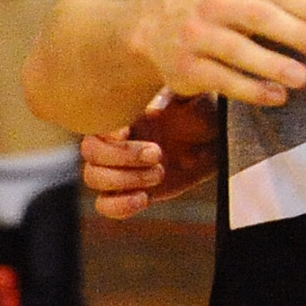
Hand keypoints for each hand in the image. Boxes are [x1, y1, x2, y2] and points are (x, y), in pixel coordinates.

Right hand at [81, 93, 222, 219]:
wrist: (214, 142)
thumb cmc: (201, 113)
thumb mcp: (193, 99)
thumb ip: (172, 98)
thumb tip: (151, 110)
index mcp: (122, 115)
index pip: (96, 124)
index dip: (107, 132)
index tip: (128, 132)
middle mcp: (113, 141)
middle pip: (90, 153)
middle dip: (122, 157)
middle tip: (158, 153)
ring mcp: (117, 168)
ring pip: (93, 178)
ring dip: (124, 180)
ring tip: (160, 174)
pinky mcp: (127, 191)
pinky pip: (105, 205)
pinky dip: (118, 206)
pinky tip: (144, 198)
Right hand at [129, 0, 305, 106]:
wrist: (151, 27)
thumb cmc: (217, 4)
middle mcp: (213, 4)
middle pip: (258, 16)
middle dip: (295, 33)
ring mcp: (196, 37)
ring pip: (236, 50)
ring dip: (272, 64)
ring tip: (303, 77)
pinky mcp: (186, 68)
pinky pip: (221, 80)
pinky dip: (250, 90)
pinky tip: (277, 97)